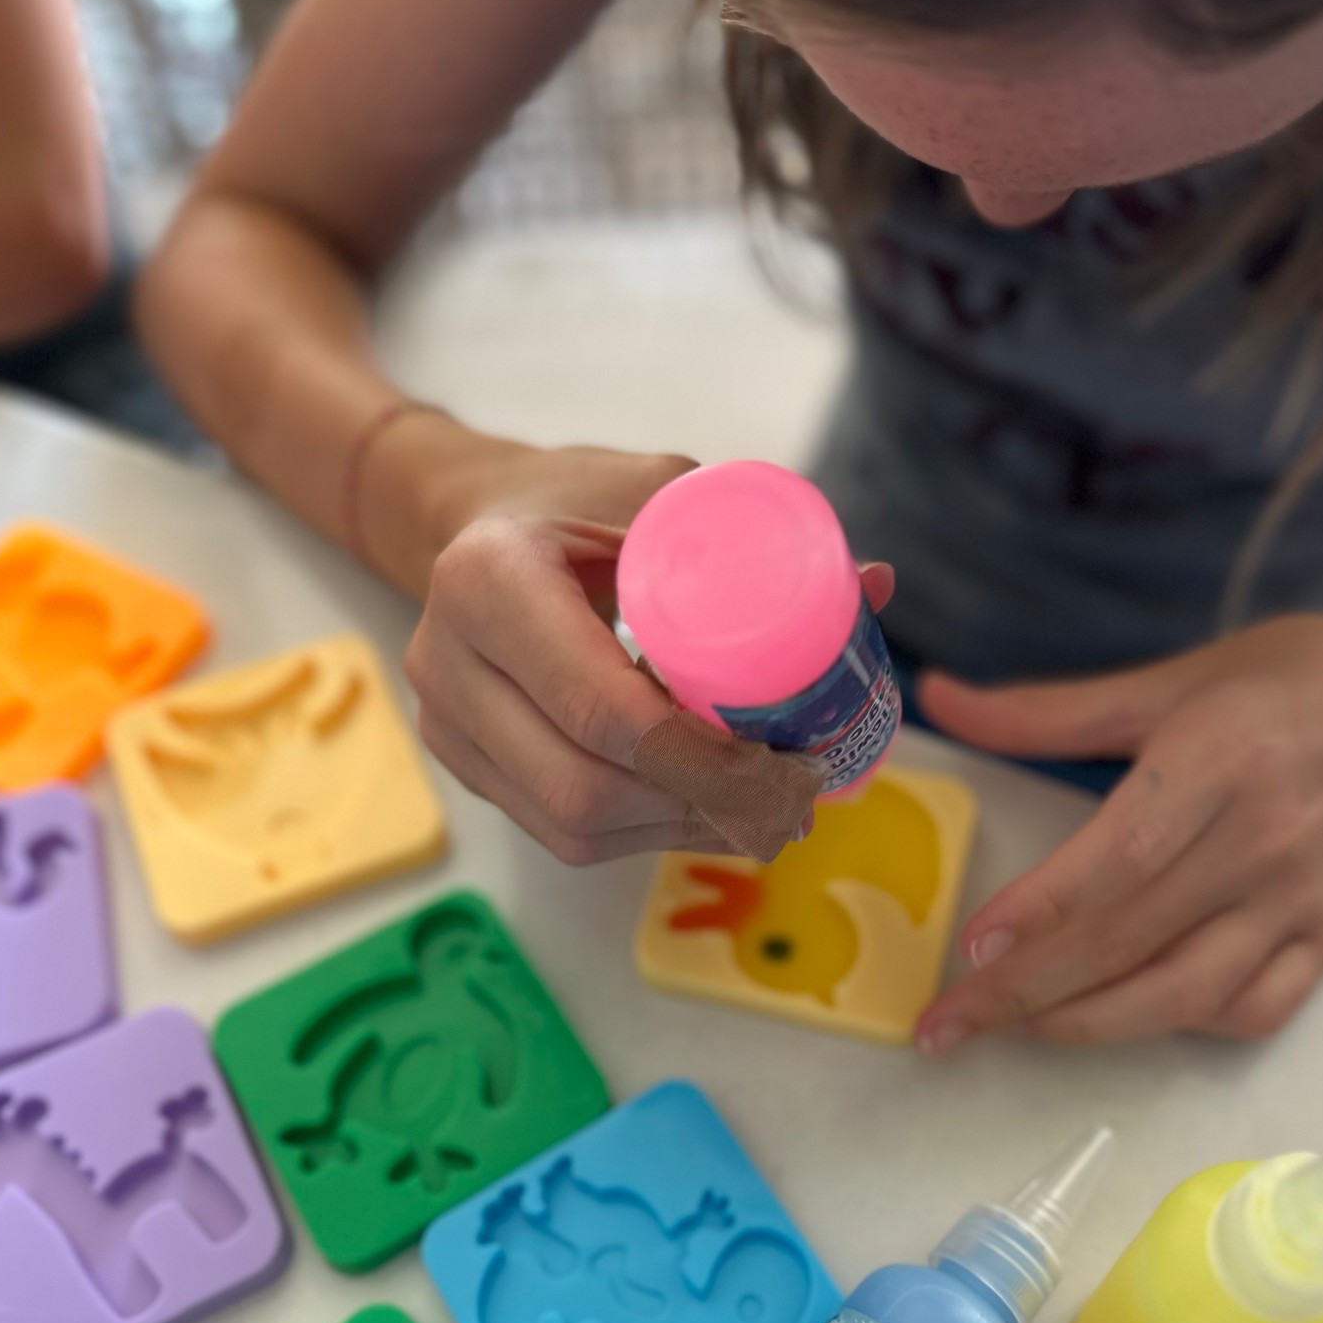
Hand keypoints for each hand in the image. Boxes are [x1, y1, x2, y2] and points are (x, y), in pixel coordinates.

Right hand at [405, 442, 892, 864]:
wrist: (475, 523)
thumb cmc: (577, 501)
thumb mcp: (656, 489)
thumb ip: (755, 537)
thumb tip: (875, 587)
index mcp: (488, 580)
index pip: (601, 709)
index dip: (701, 757)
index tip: (787, 760)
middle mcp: (447, 662)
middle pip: (585, 790)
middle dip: (702, 809)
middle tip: (794, 802)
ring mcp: (447, 726)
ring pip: (573, 828)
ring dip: (680, 831)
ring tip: (766, 811)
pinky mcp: (466, 767)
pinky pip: (561, 833)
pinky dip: (647, 833)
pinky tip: (709, 811)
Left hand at [914, 614, 1322, 1048]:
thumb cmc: (1276, 686)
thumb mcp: (1163, 682)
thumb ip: (1045, 710)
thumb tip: (940, 698)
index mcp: (1218, 761)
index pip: (1121, 856)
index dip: (1043, 908)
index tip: (972, 945)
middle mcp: (1262, 840)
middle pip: (1131, 940)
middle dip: (1026, 993)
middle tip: (946, 1024)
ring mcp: (1299, 901)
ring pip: (1183, 995)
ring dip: (1086, 1025)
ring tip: (1009, 1030)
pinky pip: (1248, 1012)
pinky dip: (1177, 1026)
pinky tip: (1117, 1017)